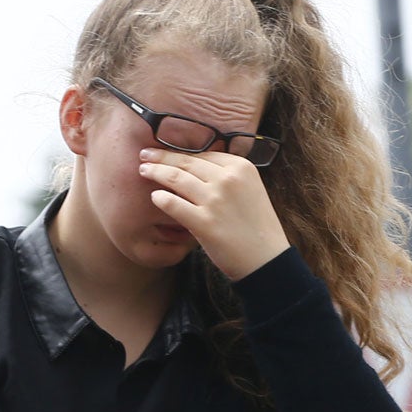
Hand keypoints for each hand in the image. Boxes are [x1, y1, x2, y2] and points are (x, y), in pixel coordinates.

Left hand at [137, 148, 289, 278]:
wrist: (267, 259)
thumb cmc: (257, 227)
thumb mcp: (250, 190)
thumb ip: (228, 177)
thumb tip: (198, 167)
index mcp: (241, 167)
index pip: (204, 154)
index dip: (182, 152)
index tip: (166, 151)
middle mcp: (228, 179)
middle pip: (187, 162)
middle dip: (162, 156)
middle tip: (145, 154)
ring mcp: (215, 200)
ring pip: (176, 178)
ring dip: (156, 172)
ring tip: (144, 171)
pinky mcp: (205, 222)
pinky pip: (173, 204)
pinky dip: (160, 198)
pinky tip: (154, 197)